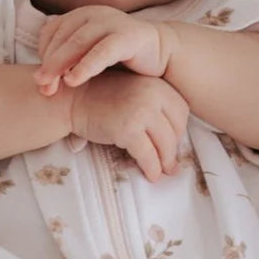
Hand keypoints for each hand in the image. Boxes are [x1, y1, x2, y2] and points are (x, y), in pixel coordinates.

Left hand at [35, 5, 176, 94]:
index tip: (39, 79)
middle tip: (41, 86)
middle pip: (62, 37)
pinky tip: (74, 80)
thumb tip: (40, 78)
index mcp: (82, 15)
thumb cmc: (120, 58)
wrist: (160, 55)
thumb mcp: (89, 55)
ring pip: (78, 42)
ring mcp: (112, 22)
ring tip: (52, 85)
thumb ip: (68, 60)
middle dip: (49, 63)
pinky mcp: (129, 36)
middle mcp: (95, 14)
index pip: (52, 31)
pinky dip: (86, 65)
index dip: (42, 54)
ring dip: (61, 64)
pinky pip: (103, 50)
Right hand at [68, 69, 188, 180]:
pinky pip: (148, 156)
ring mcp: (141, 111)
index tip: (171, 142)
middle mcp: (153, 94)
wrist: (76, 98)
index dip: (178, 130)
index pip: (182, 111)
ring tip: (161, 171)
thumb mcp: (136, 93)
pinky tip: (150, 174)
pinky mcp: (128, 129)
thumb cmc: (106, 98)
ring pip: (165, 145)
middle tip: (169, 164)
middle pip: (175, 130)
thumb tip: (174, 144)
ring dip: (164, 162)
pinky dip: (151, 168)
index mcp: (157, 84)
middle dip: (172, 150)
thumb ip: (155, 108)